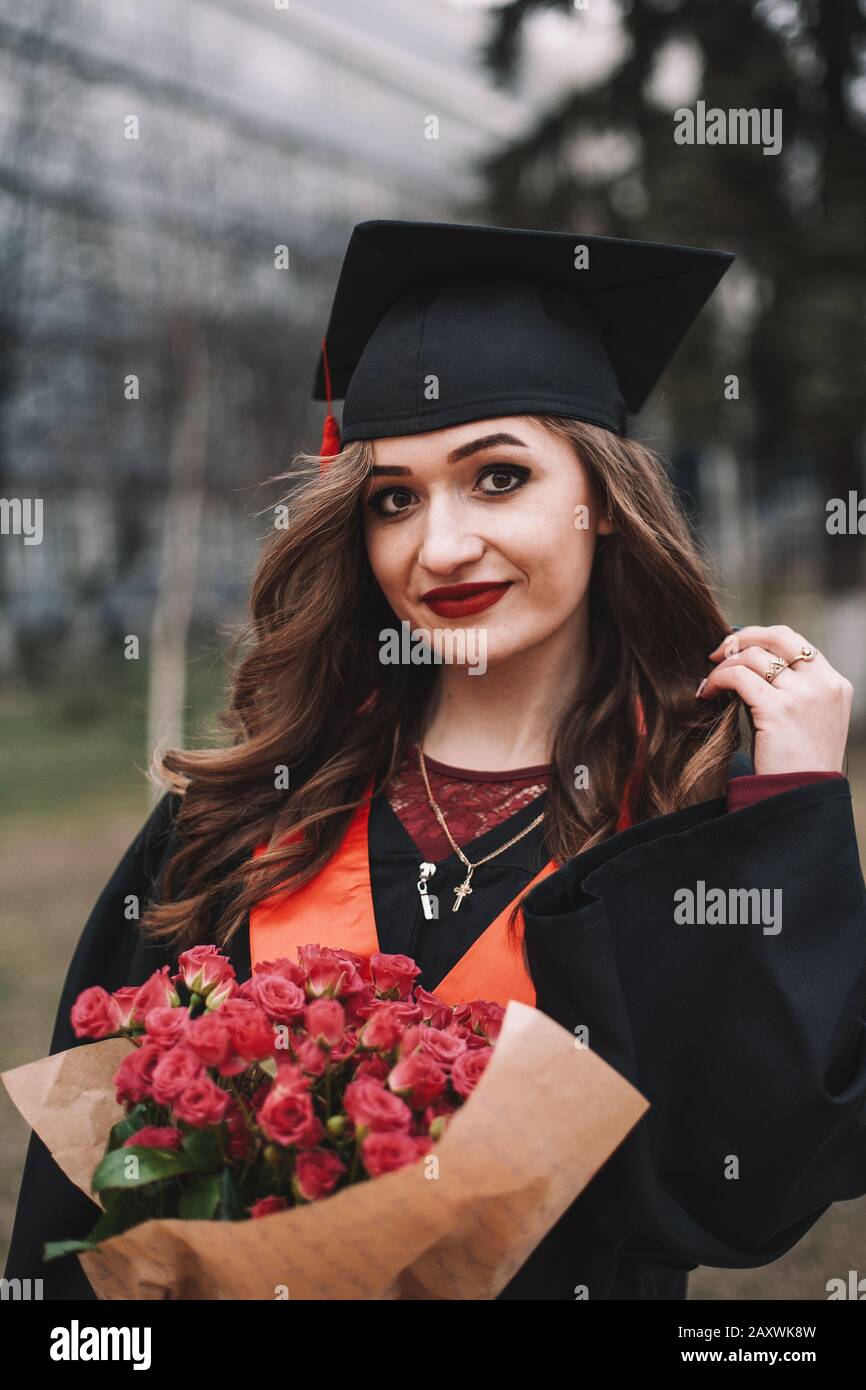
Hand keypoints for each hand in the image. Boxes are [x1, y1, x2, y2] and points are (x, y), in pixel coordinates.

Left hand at [696, 624, 852, 774]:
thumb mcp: (812, 721)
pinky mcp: (778, 709)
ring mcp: (802, 695)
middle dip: (742, 638)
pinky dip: (717, 679)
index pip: (796, 642)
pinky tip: (707, 692)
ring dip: (724, 665)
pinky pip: (738, 676)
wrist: (803, 797)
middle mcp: (823, 684)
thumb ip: (796, 691)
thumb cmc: (800, 766)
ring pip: (753, 656)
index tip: (738, 648)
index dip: (762, 638)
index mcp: (836, 684)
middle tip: (718, 652)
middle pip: (777, 637)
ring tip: (711, 683)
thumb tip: (751, 666)